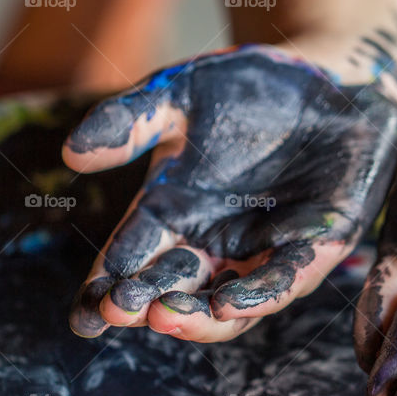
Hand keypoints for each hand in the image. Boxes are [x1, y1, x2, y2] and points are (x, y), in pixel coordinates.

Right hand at [65, 45, 396, 341]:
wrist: (325, 78)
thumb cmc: (248, 89)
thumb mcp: (180, 96)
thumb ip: (132, 122)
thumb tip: (71, 155)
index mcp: (171, 213)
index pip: (129, 260)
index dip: (103, 290)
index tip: (84, 316)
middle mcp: (212, 243)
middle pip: (171, 287)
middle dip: (142, 303)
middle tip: (117, 310)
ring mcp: (262, 252)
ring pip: (224, 303)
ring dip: (194, 317)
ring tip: (162, 315)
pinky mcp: (312, 248)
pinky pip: (283, 281)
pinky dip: (255, 296)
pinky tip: (228, 304)